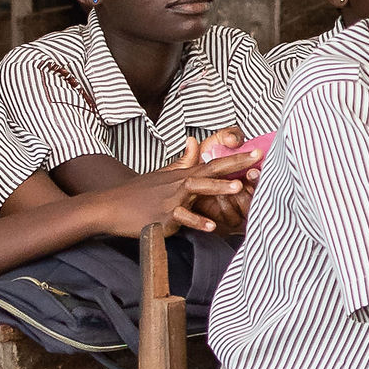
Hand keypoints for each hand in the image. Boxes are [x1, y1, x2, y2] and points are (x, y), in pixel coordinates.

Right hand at [89, 145, 256, 237]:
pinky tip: (211, 226)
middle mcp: (180, 185)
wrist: (110, 206)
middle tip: (258, 160)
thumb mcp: (162, 173)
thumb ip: (183, 161)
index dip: (236, 158)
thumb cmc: (138, 192)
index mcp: (183, 176)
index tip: (258, 152)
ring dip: (218, 189)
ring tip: (238, 188)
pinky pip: (182, 219)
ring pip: (197, 191)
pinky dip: (196, 221)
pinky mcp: (163, 217)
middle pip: (211, 172)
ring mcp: (171, 200)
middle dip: (235, 165)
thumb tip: (195, 141)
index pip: (214, 164)